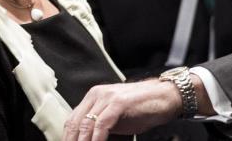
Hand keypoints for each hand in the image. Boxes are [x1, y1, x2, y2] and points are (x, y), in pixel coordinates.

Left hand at [62, 79, 180, 140]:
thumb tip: (86, 139)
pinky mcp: (118, 103)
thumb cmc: (141, 109)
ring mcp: (107, 97)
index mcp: (93, 97)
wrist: (164, 97)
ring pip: (86, 125)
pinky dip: (97, 139)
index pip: (72, 121)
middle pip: (75, 123)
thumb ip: (99, 125)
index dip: (68, 138)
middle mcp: (96, 94)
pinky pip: (101, 125)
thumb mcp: (115, 117)